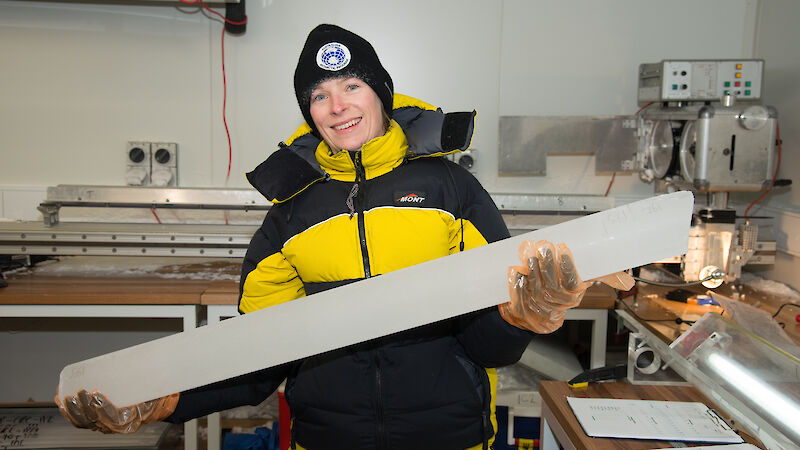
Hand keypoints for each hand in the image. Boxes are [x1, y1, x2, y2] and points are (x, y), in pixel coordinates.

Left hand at [55, 389, 178, 433]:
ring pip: (84, 422)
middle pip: (94, 420)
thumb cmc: (154, 398)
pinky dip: (69, 413)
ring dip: (73, 411)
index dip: (102, 407)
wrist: (153, 407)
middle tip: (80, 391)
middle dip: (84, 406)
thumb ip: (151, 383)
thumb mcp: (155, 391)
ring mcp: (104, 425)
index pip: (112, 418)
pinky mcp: (96, 421)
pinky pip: (80, 421)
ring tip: (67, 397)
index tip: (96, 393)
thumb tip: (151, 362)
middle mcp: (115, 427)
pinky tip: (62, 402)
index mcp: (130, 421)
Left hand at [499, 240, 633, 332]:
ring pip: (535, 284)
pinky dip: (516, 280)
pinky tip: (516, 268)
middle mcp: (555, 301)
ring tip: (530, 250)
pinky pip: (518, 292)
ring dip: (531, 266)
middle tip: (544, 244)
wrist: (538, 316)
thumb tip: (630, 282)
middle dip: (547, 261)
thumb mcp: (583, 282)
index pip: (572, 281)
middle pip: (551, 281)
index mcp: (573, 295)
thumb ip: (606, 277)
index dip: (567, 264)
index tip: (563, 246)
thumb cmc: (562, 292)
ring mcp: (537, 304)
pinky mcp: (520, 304)